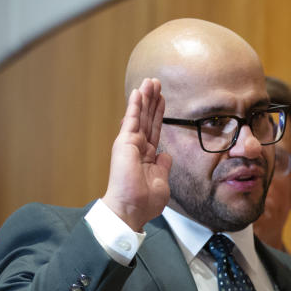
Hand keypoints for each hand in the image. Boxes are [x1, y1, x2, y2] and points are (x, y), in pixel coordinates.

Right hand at [102, 77, 172, 230]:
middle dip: (153, 101)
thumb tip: (166, 155)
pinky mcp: (124, 143)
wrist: (131, 209)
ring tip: (151, 81)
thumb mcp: (162, 182)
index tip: (162, 99)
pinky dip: (135, 105)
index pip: (155, 130)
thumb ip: (163, 166)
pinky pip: (132, 120)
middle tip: (156, 83)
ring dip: (146, 98)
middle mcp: (138, 148)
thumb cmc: (144, 202)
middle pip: (148, 119)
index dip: (159, 114)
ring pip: (141, 116)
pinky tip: (138, 91)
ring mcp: (130, 144)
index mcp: (147, 157)